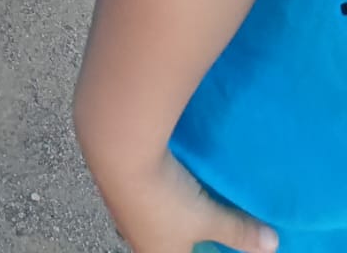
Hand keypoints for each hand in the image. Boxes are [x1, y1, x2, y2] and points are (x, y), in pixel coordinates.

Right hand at [93, 149, 276, 252]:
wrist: (118, 149)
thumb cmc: (164, 195)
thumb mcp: (207, 216)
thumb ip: (239, 232)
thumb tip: (273, 245)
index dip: (208, 249)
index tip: (223, 244)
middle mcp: (138, 238)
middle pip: (169, 244)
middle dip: (190, 238)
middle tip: (210, 224)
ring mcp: (125, 210)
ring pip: (154, 220)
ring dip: (174, 214)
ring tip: (192, 201)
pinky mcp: (119, 183)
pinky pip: (146, 196)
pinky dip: (161, 192)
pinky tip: (170, 177)